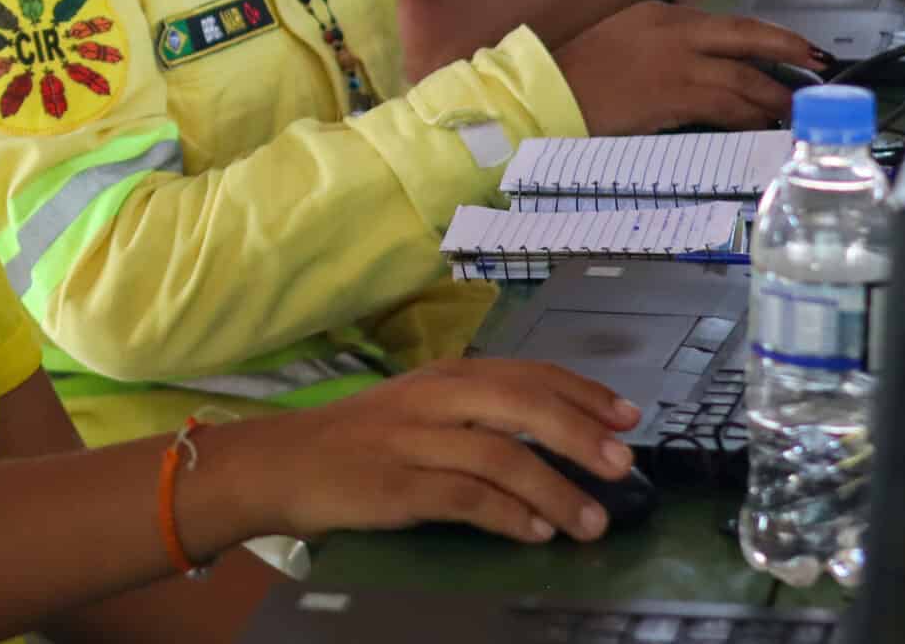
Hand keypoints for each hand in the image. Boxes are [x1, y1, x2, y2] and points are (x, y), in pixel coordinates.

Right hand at [207, 359, 642, 543]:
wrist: (278, 463)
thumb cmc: (354, 440)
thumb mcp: (417, 408)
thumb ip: (475, 414)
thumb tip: (552, 435)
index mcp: (443, 376)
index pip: (526, 373)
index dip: (582, 392)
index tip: (627, 415)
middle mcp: (432, 400)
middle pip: (521, 405)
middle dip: (580, 434)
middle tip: (622, 465)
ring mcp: (412, 442)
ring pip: (501, 456)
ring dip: (555, 491)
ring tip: (590, 521)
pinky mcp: (394, 486)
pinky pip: (464, 498)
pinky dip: (507, 515)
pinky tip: (534, 531)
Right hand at [553, 1, 823, 133]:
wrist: (544, 93)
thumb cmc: (571, 76)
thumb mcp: (617, 43)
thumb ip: (657, 47)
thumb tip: (694, 68)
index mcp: (660, 14)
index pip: (724, 24)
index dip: (762, 37)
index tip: (785, 48)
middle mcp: (675, 31)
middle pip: (749, 36)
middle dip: (789, 49)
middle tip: (819, 64)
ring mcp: (678, 62)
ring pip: (746, 77)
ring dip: (776, 96)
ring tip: (794, 110)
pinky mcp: (676, 94)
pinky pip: (730, 106)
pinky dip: (753, 116)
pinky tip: (765, 124)